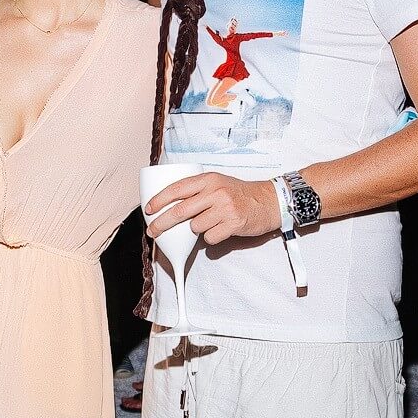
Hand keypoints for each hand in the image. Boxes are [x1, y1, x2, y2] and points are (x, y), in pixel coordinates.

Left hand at [143, 171, 280, 246]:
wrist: (268, 201)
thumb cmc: (240, 193)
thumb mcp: (217, 183)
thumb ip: (197, 190)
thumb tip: (170, 205)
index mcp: (208, 179)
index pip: (177, 188)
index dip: (159, 200)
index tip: (148, 209)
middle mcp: (215, 192)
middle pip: (180, 211)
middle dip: (162, 223)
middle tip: (153, 231)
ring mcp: (225, 208)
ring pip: (195, 227)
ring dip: (197, 230)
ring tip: (210, 223)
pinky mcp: (233, 224)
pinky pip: (210, 238)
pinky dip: (211, 237)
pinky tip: (221, 229)